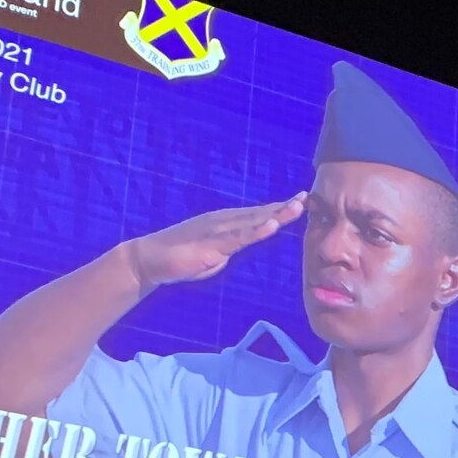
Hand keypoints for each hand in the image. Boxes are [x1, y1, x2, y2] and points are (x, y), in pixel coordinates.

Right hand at [127, 193, 307, 287]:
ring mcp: (217, 231)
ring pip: (252, 221)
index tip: (302, 201)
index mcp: (226, 224)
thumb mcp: (215, 253)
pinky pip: (237, 238)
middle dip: (284, 206)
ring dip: (276, 214)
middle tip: (307, 197)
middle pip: (260, 213)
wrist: (150, 260)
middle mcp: (224, 221)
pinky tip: (271, 226)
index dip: (280, 208)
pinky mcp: (210, 244)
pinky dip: (256, 231)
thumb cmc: (182, 258)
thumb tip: (242, 245)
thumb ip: (231, 248)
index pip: (258, 214)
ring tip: (297, 207)